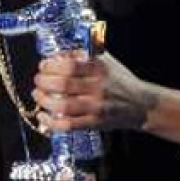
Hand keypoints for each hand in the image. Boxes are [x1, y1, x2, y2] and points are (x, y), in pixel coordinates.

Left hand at [32, 52, 156, 132]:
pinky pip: (68, 125)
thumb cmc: (120, 81)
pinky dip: (51, 122)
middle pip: (63, 84)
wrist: (141, 104)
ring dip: (44, 100)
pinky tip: (43, 116)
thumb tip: (56, 55)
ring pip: (63, 105)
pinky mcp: (94, 123)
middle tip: (38, 80)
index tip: (43, 66)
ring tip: (38, 95)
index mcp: (100, 69)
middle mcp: (98, 88)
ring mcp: (96, 107)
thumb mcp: (106, 61)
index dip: (51, 65)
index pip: (70, 65)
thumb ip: (83, 55)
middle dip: (44, 82)